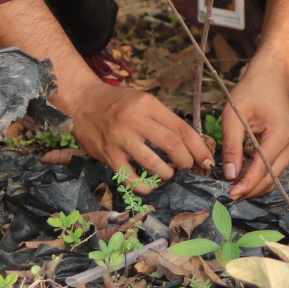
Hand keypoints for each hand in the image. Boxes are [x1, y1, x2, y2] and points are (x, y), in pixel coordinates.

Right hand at [62, 78, 214, 181]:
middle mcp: (135, 120)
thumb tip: (189, 142)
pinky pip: (128, 176)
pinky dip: (142, 185)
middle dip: (186, 161)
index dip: (198, 147)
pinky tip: (149, 186)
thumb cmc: (116, 102)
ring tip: (169, 174)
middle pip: (172, 144)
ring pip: (153, 162)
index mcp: (148, 105)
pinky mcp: (107, 153)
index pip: (181, 128)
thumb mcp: (142, 100)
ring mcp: (120, 138)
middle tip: (187, 168)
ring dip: (166, 173)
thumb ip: (162, 118)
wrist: (81, 101)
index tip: (207, 160)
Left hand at [222, 57, 288, 199]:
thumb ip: (232, 145)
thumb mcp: (234, 114)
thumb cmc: (250, 92)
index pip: (263, 167)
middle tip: (228, 194)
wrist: (270, 80)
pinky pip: (274, 170)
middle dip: (251, 189)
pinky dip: (260, 177)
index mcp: (280, 133)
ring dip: (255, 185)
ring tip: (233, 187)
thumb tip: (230, 175)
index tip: (230, 194)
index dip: (247, 183)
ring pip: (274, 177)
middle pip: (271, 177)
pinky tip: (243, 177)